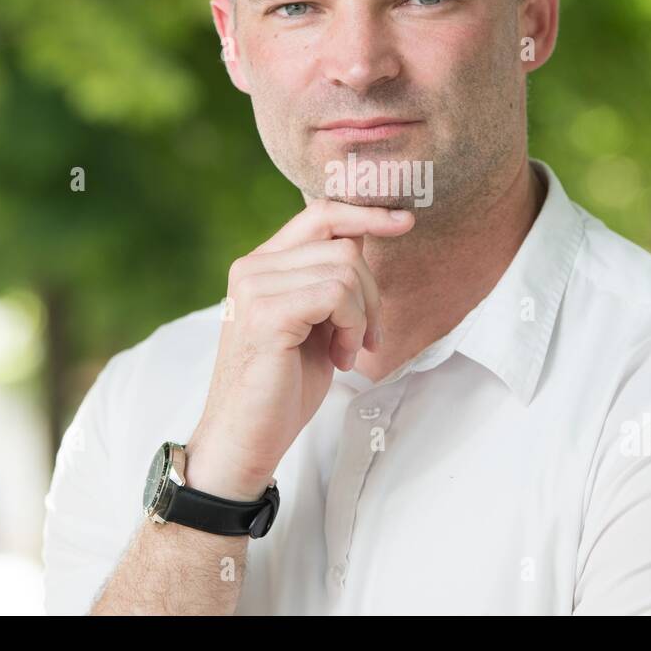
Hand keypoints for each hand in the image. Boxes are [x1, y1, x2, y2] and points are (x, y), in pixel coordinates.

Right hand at [186, 199, 414, 500]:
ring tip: (346, 352)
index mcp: (262, 264)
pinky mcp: (267, 313)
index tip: (404, 221)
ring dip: (361, 317)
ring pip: (345, 270)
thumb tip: (363, 237)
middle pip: (343, 246)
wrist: (246, 438)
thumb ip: (328, 280)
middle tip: (365, 339)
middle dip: (371, 293)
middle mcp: (253, 267)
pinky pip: (337, 295)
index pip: (320, 214)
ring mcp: (256, 287)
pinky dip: (351, 327)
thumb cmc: (282, 387)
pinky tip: (339, 358)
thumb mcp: (314, 322)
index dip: (366, 213)